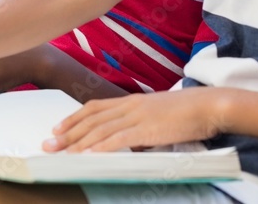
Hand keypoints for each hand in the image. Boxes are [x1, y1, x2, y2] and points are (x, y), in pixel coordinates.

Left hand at [45, 88, 224, 153]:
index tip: (57, 128)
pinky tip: (88, 155)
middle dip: (67, 133)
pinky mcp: (147, 129)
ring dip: (77, 143)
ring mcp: (137, 116)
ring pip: (100, 130)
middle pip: (91, 119)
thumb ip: (141, 126)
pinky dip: (101, 147)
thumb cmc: (187, 112)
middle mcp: (129, 106)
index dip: (73, 118)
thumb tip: (131, 142)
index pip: (94, 107)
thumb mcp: (158, 115)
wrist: (209, 105)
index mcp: (131, 101)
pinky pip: (119, 139)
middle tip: (48, 144)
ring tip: (61, 153)